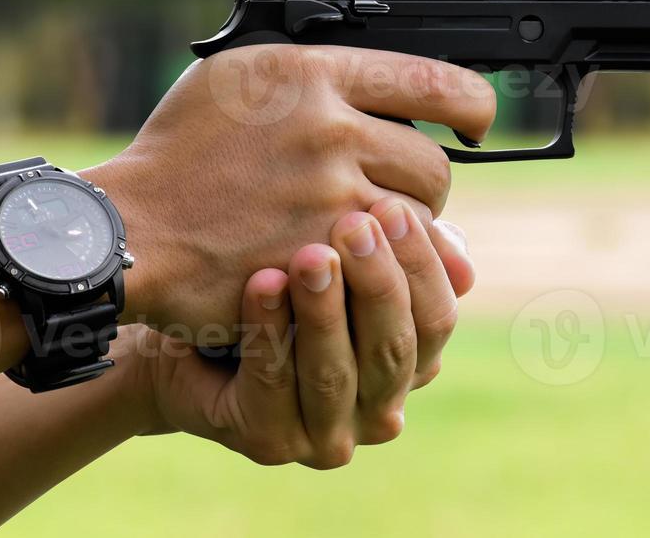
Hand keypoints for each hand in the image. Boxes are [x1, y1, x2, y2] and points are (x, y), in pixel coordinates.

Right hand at [87, 45, 487, 339]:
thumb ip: (322, 77)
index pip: (436, 81)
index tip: (476, 119)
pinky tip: (354, 264)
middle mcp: (327, 130)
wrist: (128, 229)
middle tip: (396, 191)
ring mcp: (327, 198)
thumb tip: (401, 92)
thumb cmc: (181, 151)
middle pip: (434, 162)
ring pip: (418, 218)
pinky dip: (378, 269)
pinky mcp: (321, 257)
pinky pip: (385, 266)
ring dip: (406, 230)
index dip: (472, 105)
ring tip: (369, 230)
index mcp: (312, 75)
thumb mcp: (243, 77)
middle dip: (425, 183)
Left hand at [123, 197, 470, 467]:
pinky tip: (262, 283)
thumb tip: (460, 253)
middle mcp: (381, 412)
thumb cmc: (280, 289)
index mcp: (413, 368)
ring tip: (309, 255)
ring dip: (324, 311)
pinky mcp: (269, 443)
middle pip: (393, 349)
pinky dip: (270, 330)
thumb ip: (395, 256)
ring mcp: (327, 437)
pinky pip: (273, 384)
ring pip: (335, 372)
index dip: (419, 264)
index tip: (390, 206)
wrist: (189, 334)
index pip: (437, 320)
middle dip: (375, 283)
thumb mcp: (345, 266)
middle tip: (354, 224)